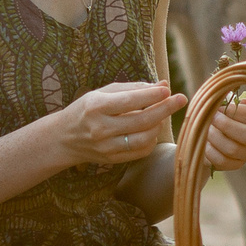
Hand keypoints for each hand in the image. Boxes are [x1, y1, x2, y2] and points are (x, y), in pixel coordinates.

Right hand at [57, 80, 186, 167]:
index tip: (168, 89)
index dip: (152, 95)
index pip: (131, 100)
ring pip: (145, 138)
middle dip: (165, 109)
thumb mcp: (104, 92)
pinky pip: (141, 151)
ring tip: (160, 115)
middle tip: (181, 99)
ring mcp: (106, 146)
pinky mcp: (112, 159)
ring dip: (159, 125)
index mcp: (96, 106)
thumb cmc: (88, 109)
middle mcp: (100, 128)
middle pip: (142, 120)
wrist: (64, 137)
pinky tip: (150, 130)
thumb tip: (163, 85)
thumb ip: (134, 88)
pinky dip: (151, 140)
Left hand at [200, 98, 245, 172]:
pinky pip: (224, 161)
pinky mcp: (238, 164)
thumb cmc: (222, 109)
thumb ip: (226, 96)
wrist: (216, 128)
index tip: (218, 107)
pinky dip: (211, 152)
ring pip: (234, 149)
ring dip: (215, 138)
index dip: (234, 112)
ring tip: (206, 129)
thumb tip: (224, 94)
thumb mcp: (226, 99)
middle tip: (211, 119)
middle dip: (225, 126)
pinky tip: (205, 143)